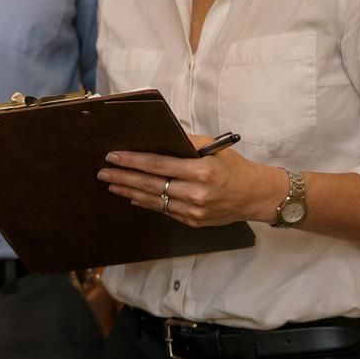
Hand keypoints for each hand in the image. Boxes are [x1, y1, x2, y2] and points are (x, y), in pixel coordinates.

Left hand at [97, 135, 285, 227]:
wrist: (256, 195)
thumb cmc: (233, 166)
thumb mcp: (212, 147)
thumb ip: (184, 142)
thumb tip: (155, 137)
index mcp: (201, 170)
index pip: (157, 165)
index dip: (132, 161)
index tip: (112, 156)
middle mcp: (196, 193)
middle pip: (150, 184)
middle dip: (123, 177)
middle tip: (103, 173)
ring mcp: (194, 210)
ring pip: (154, 200)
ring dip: (129, 192)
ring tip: (112, 185)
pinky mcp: (193, 221)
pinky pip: (164, 210)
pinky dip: (147, 202)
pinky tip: (133, 196)